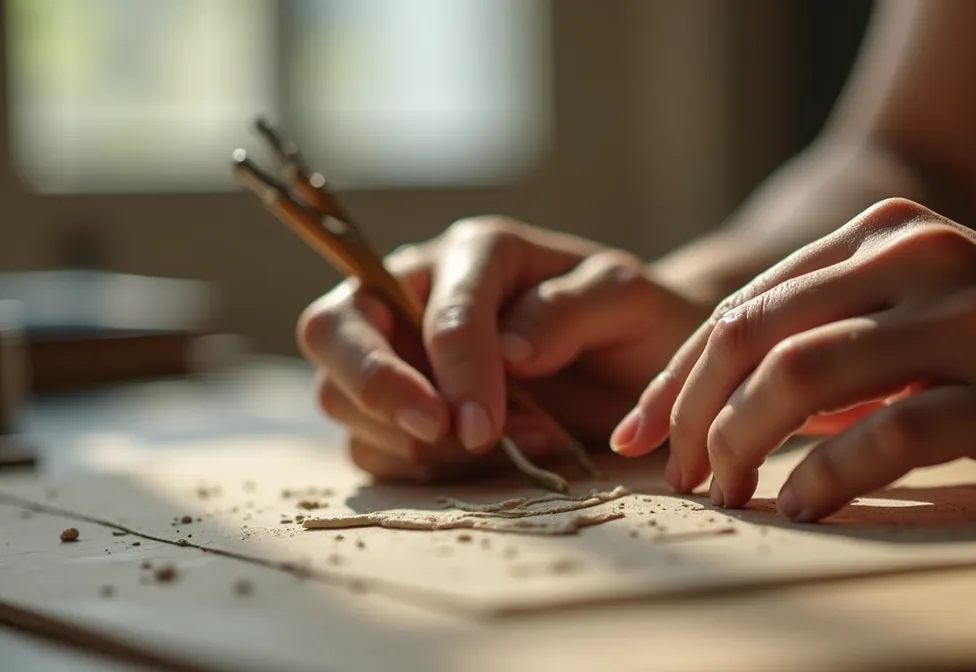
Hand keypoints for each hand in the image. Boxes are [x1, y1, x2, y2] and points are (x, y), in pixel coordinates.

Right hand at [297, 216, 704, 481]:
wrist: (642, 367)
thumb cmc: (634, 322)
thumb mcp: (626, 300)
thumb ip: (572, 309)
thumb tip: (510, 350)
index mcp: (474, 254)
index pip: (435, 309)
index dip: (455, 368)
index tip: (487, 427)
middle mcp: (418, 293)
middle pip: (333, 329)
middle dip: (375, 386)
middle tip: (438, 430)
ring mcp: (400, 354)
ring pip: (341, 399)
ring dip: (410, 440)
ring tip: (506, 449)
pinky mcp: (401, 412)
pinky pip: (373, 448)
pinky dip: (421, 468)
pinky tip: (490, 464)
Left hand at [612, 198, 975, 520]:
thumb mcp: (932, 316)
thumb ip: (845, 338)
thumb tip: (737, 402)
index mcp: (887, 234)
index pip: (747, 303)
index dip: (679, 374)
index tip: (640, 435)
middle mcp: (918, 258)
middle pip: (755, 331)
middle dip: (692, 409)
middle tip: (674, 474)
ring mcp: (967, 319)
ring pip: (804, 374)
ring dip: (741, 441)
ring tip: (725, 495)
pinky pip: (887, 433)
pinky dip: (826, 477)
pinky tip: (800, 507)